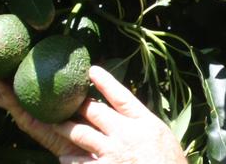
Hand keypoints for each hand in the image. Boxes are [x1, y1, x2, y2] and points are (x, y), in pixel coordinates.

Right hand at [0, 69, 84, 156]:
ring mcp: (24, 114)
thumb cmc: (85, 114)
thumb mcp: (74, 90)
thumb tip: (73, 53)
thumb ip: (69, 76)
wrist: (88, 141)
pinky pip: (14, 103)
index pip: (7, 82)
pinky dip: (4, 90)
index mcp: (31, 99)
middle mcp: (24, 106)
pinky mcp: (29, 122)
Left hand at [55, 66, 186, 163]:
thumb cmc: (169, 162)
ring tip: (56, 124)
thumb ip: (142, 123)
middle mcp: (126, 134)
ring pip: (81, 134)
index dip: (105, 82)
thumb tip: (126, 111)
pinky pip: (78, 162)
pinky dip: (69, 159)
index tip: (92, 70)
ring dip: (65, 128)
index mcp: (144, 123)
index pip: (121, 96)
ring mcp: (112, 153)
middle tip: (67, 101)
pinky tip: (65, 157)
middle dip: (79, 104)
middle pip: (95, 111)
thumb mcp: (162, 135)